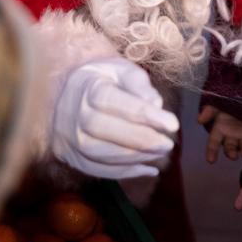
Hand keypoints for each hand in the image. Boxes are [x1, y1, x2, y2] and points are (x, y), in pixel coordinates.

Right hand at [50, 58, 178, 178]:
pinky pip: (95, 169)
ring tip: (160, 153)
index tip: (173, 124)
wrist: (71, 93)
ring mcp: (68, 137)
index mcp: (86, 86)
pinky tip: (148, 169)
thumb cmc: (106, 79)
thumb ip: (139, 84)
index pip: (111, 100)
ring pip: (97, 153)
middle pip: (101, 129)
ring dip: (134, 157)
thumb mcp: (122, 69)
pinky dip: (124, 172)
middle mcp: (72, 113)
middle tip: (168, 144)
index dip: (144, 114)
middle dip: (140, 139)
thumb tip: (155, 103)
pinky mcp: (71, 156)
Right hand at [197, 105, 241, 163]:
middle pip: (229, 147)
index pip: (213, 143)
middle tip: (233, 156)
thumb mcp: (218, 104)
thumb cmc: (230, 102)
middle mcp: (232, 135)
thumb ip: (209, 111)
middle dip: (230, 152)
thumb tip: (199, 120)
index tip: (211, 161)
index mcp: (220, 128)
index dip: (211, 151)